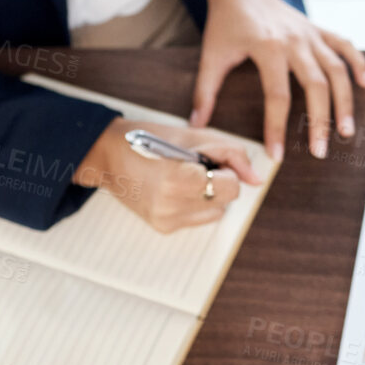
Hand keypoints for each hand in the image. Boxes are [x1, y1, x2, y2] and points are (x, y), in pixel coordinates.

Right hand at [74, 117, 260, 232]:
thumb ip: (232, 154)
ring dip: (210, 194)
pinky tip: (175, 189)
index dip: (226, 169)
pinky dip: (195, 204)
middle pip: (226, 200)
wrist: (107, 156)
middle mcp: (171, 206)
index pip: (231, 186)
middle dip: (220, 180)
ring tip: (185, 177)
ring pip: (216, 212)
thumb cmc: (150, 138)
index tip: (207, 159)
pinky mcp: (163, 228)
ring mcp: (166, 220)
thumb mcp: (193, 136)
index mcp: (178, 179)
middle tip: (196, 166)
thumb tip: (257, 180)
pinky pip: (199, 219)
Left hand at [189, 0, 364, 160]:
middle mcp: (295, 41)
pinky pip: (346, 46)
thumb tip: (196, 124)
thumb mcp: (212, 53)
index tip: (277, 154)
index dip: (277, 128)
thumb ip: (205, 90)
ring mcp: (311, 35)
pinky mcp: (319, 29)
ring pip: (337, 69)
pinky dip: (359, 63)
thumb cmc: (226, 21)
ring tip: (346, 131)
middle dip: (320, 121)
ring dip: (345, 101)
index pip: (277, 95)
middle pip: (316, 85)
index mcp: (268, 48)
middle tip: (320, 151)